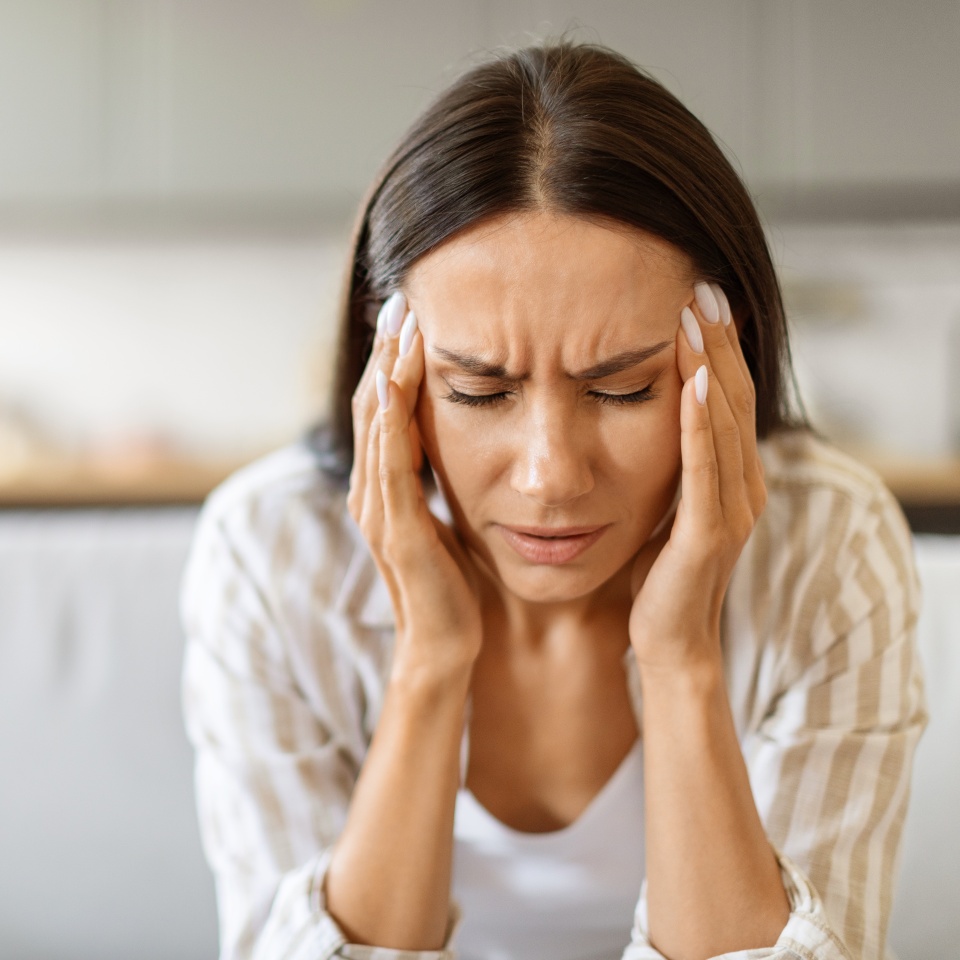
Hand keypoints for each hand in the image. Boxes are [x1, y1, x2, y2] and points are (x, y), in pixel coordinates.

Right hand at [348, 292, 482, 681]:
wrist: (448, 648)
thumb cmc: (455, 586)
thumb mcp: (451, 520)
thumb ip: (446, 483)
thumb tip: (469, 440)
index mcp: (386, 487)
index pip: (385, 410)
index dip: (393, 361)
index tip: (412, 312)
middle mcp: (372, 492)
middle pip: (372, 405)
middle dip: (385, 351)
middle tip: (400, 297)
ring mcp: (379, 511)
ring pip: (375, 425)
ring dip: (385, 371)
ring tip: (400, 322)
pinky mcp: (398, 531)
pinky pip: (391, 463)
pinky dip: (390, 418)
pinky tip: (396, 380)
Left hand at [628, 282, 766, 675]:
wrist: (669, 641)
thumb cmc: (658, 575)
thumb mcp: (664, 506)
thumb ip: (669, 465)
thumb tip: (646, 419)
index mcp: (732, 477)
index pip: (728, 397)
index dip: (717, 347)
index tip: (696, 298)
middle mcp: (743, 486)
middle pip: (735, 398)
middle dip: (719, 341)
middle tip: (702, 285)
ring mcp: (732, 510)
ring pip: (726, 424)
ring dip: (713, 367)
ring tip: (698, 316)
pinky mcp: (710, 534)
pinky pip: (706, 469)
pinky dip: (701, 425)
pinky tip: (693, 384)